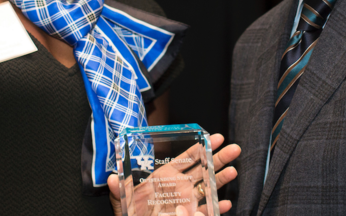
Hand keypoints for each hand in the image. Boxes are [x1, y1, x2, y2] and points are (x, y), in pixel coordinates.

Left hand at [108, 133, 239, 214]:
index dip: (200, 147)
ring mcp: (187, 202)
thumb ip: (118, 190)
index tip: (214, 137)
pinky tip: (224, 204)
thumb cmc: (132, 213)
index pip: (185, 159)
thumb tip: (110, 178)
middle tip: (234, 149)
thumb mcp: (124, 201)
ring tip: (233, 171)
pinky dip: (216, 208)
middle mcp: (179, 187)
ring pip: (208, 188)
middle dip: (219, 158)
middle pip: (202, 169)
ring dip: (221, 180)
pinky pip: (205, 212)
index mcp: (165, 177)